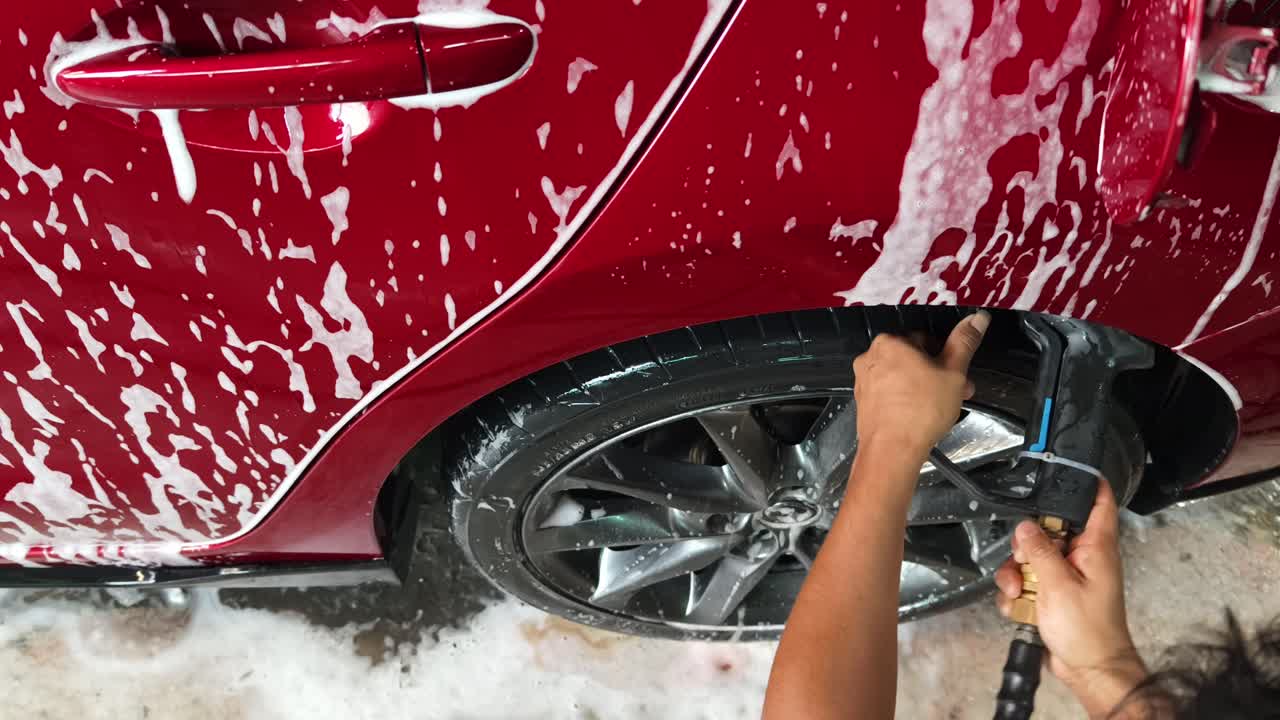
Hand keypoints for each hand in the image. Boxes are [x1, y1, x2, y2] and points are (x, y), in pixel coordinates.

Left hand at [852, 311, 989, 459]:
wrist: (892, 450)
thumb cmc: (922, 410)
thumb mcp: (953, 372)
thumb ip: (964, 342)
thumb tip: (977, 318)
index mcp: (890, 342)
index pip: (925, 339)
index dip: (946, 358)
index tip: (959, 374)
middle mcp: (870, 357)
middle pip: (913, 359)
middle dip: (937, 374)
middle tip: (957, 392)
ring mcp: (864, 380)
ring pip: (901, 377)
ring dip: (924, 387)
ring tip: (943, 407)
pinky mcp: (863, 401)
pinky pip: (890, 393)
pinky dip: (906, 399)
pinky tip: (922, 415)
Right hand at [994, 481, 1147, 718]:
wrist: (1089, 670)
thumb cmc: (1088, 630)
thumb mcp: (1059, 585)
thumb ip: (1039, 552)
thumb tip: (1025, 527)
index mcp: (1096, 548)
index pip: (1099, 503)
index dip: (1088, 482)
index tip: (1070, 467)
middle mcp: (1083, 558)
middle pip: (1047, 531)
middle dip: (1026, 547)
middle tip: (1024, 562)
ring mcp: (1067, 577)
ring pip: (1030, 559)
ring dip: (1017, 576)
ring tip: (1020, 594)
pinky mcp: (1053, 595)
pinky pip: (1026, 583)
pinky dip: (1018, 594)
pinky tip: (1019, 607)